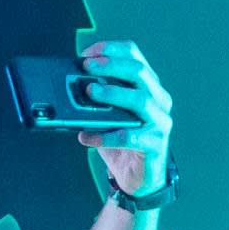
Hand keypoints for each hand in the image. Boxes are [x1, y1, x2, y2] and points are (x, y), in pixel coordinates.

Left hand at [75, 39, 172, 196]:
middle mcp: (159, 100)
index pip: (135, 56)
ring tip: (89, 92)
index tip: (87, 53)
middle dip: (111, 65)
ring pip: (140, 100)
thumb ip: (96, 100)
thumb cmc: (122, 143)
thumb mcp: (107, 116)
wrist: (138, 179)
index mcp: (149, 86)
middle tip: (86, 66)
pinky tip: (86, 137)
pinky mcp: (155, 145)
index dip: (111, 49)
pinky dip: (105, 136)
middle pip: (138, 72)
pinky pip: (129, 137)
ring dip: (112, 93)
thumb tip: (68, 87)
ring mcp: (160, 122)